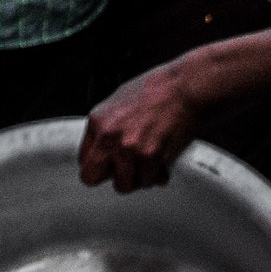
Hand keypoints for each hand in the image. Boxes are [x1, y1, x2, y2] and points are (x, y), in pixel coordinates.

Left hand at [78, 65, 197, 192]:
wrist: (187, 86)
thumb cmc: (159, 89)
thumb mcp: (120, 100)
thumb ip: (108, 125)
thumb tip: (103, 146)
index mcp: (97, 121)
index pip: (83, 159)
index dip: (101, 162)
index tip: (112, 162)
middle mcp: (108, 136)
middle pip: (91, 177)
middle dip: (110, 175)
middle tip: (127, 168)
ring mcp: (128, 148)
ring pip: (123, 185)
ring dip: (137, 177)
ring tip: (149, 163)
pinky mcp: (150, 157)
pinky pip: (148, 181)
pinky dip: (157, 175)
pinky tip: (163, 162)